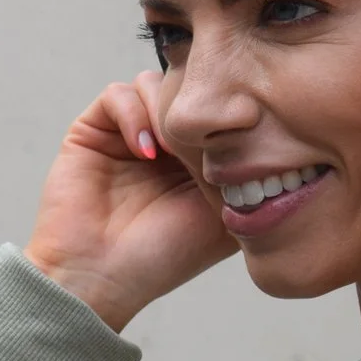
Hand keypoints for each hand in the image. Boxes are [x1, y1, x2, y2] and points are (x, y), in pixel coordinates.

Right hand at [25, 71, 234, 332]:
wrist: (100, 276)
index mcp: (196, 159)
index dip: (229, 116)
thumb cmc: (162, 256)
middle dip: (200, 112)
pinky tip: (145, 153)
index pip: (218, 109)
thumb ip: (246, 174)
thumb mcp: (225, 215)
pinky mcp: (93, 129)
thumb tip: (267, 132)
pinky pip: (119, 93)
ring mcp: (127, 133)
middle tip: (205, 146)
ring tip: (171, 153)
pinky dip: (134, 114)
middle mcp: (162, 142)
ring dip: (169, 113)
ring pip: (157, 84)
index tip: (238, 141)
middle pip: (190, 89)